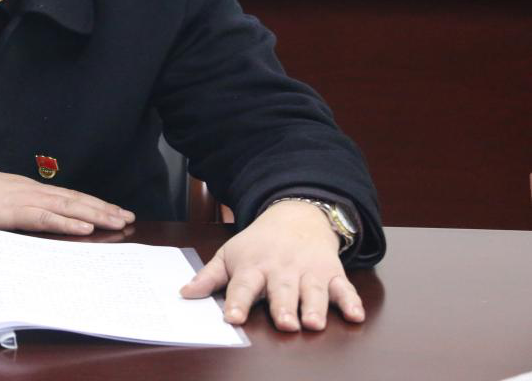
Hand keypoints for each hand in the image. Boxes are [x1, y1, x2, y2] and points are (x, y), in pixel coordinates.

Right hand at [0, 158, 134, 234]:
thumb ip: (13, 206)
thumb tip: (28, 217)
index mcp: (26, 188)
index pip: (67, 195)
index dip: (93, 202)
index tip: (114, 210)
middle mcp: (30, 190)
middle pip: (75, 199)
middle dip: (104, 208)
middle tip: (129, 217)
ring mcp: (23, 199)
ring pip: (68, 207)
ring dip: (95, 215)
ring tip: (119, 221)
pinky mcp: (12, 211)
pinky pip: (46, 218)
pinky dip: (68, 222)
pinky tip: (85, 227)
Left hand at [179, 200, 364, 331]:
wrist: (296, 216)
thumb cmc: (258, 243)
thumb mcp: (230, 254)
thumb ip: (209, 277)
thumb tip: (184, 294)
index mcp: (254, 266)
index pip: (243, 286)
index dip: (238, 302)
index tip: (233, 318)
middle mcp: (282, 270)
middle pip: (282, 291)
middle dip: (283, 308)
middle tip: (285, 324)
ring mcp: (309, 272)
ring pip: (313, 292)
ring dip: (314, 307)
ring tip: (313, 323)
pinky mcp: (332, 274)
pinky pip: (344, 288)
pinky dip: (351, 301)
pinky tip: (355, 314)